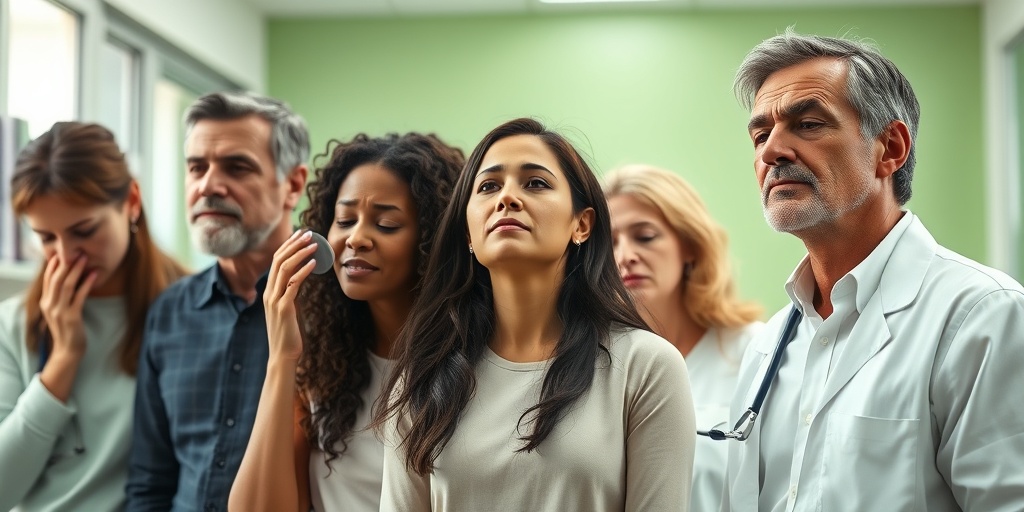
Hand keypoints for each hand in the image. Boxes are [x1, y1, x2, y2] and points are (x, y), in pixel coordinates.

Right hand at [39, 253, 96, 363]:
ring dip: (76, 270)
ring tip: (85, 258)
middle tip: (76, 251)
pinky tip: (94, 275)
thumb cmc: (68, 329)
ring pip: (66, 285)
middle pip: (56, 279)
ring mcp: (59, 311)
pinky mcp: (71, 317)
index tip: (62, 253)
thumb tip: (69, 279)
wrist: (68, 350)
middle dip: (66, 263)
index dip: (54, 265)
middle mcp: (50, 305)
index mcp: (46, 303)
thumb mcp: (59, 311)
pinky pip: (79, 296)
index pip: (47, 279)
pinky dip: (86, 284)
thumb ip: (61, 297)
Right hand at [264, 230, 318, 362]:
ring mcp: (275, 299)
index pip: (276, 261)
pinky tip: (314, 263)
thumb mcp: (290, 308)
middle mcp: (269, 292)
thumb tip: (303, 276)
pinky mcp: (284, 308)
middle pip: (278, 260)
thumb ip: (292, 292)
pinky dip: (303, 271)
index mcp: (269, 291)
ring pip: (284, 268)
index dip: (288, 246)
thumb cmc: (289, 333)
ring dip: (300, 253)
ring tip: (314, 244)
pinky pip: (293, 284)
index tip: (301, 234)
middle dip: (294, 244)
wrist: (283, 355)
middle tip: (309, 232)